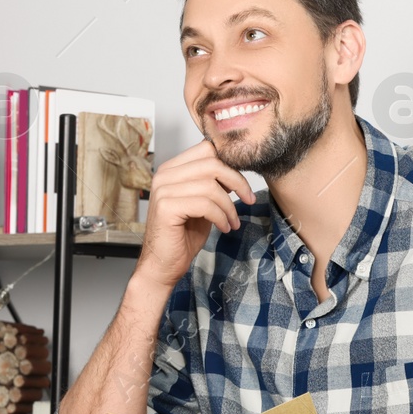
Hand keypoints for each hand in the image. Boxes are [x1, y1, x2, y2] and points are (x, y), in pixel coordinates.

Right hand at [134, 140, 256, 291]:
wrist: (163, 264)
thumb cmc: (183, 235)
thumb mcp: (204, 203)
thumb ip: (214, 184)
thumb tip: (236, 170)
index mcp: (172, 169)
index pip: (207, 149)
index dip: (230, 164)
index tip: (242, 185)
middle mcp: (164, 175)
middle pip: (212, 163)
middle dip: (237, 182)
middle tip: (249, 200)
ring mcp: (163, 190)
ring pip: (211, 186)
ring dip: (230, 206)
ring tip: (232, 221)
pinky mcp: (166, 207)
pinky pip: (205, 204)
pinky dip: (221, 217)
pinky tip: (224, 228)